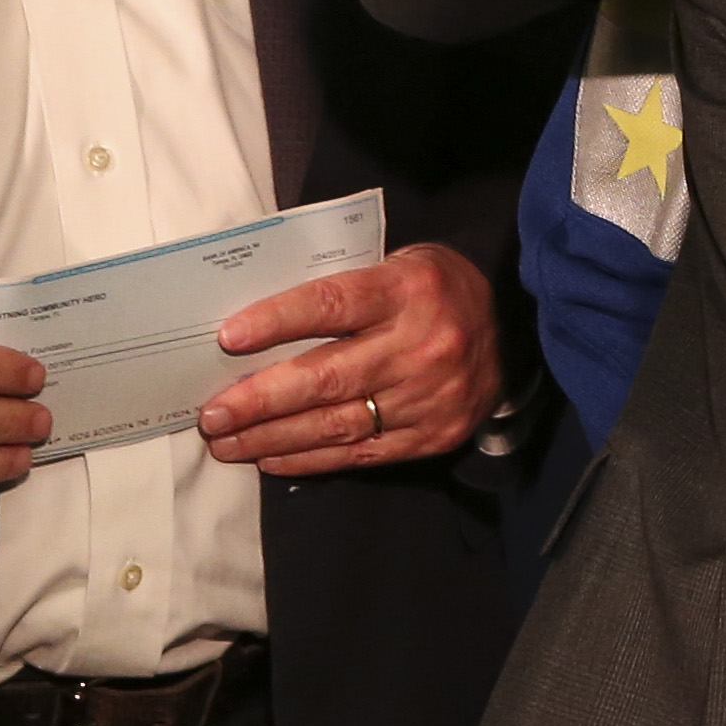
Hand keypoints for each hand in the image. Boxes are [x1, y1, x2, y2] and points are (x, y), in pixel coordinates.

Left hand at [196, 242, 499, 473]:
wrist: (512, 327)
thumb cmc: (432, 291)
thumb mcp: (395, 266)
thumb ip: (341, 291)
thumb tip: (256, 328)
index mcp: (409, 290)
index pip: (332, 305)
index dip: (278, 322)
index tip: (228, 339)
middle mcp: (423, 345)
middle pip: (328, 377)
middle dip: (261, 399)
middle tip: (213, 414)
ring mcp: (430, 396)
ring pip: (338, 424)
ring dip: (272, 438)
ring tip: (227, 442)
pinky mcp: (434, 435)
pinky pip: (361, 455)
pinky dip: (310, 459)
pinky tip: (271, 458)